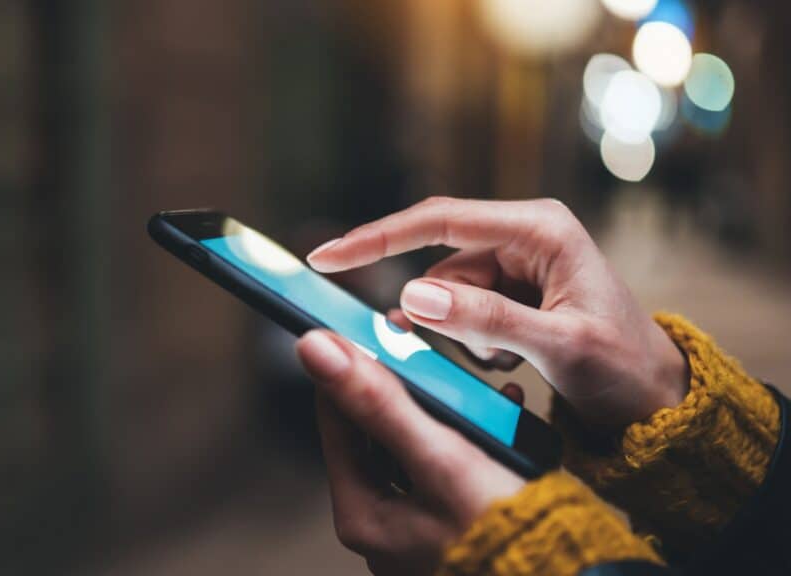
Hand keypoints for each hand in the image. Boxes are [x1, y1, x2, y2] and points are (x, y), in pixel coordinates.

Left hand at [297, 329, 524, 574]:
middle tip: (422, 346)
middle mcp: (382, 524)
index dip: (350, 366)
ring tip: (467, 376)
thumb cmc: (506, 533)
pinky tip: (501, 410)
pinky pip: (449, 462)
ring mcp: (416, 526)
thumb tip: (316, 350)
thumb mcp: (439, 457)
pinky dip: (470, 433)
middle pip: (376, 429)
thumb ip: (379, 402)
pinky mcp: (453, 522)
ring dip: (443, 405)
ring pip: (416, 442)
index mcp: (361, 514)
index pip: (337, 417)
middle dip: (405, 384)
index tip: (369, 328)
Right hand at [307, 197, 688, 430]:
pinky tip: (509, 359)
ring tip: (512, 361)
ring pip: (447, 294)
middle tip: (480, 352)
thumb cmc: (623, 367)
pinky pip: (461, 310)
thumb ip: (486, 319)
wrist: (653, 398)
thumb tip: (412, 297)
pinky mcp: (509, 290)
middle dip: (442, 312)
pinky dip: (471, 340)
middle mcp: (523, 235)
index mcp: (540, 228)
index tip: (328, 256)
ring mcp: (515, 263)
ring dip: (464, 334)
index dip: (378, 238)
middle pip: (440, 262)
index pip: (441, 221)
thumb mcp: (559, 345)